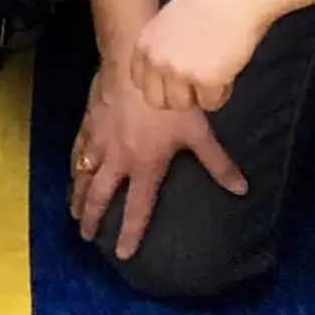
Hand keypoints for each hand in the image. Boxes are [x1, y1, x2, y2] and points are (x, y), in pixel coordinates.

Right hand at [70, 49, 246, 257]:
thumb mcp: (198, 130)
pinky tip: (73, 170)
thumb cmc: (167, 99)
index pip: (136, 209)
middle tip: (86, 237)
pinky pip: (78, 149)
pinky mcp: (90, 122)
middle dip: (92, 219)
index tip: (122, 254)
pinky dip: (74, 164)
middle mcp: (118, 160)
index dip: (129, 233)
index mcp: (145, 166)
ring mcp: (100, 141)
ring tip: (73, 212)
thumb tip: (242, 189)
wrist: (131, 60)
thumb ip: (218, 163)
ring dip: (78, 196)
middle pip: (100, 197)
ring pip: (84, 175)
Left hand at [128, 0, 274, 112]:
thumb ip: (163, 48)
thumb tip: (166, 76)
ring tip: (215, 71)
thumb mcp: (170, 23)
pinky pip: (211, 104)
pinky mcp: (205, 81)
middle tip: (196, 83)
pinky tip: (229, 69)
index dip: (159, 84)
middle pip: (156, 101)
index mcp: (145, 42)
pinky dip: (222, 92)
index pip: (138, 81)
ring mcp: (178, 71)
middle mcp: (156, 59)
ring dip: (200, 95)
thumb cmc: (210, 1)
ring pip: (184, 105)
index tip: (176, 80)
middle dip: (177, 97)